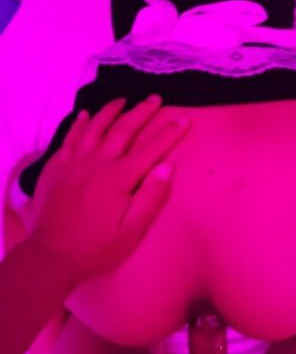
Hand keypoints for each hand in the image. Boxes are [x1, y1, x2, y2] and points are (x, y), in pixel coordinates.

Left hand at [20, 96, 189, 285]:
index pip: (150, 148)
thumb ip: (151, 197)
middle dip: (142, 112)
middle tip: (155, 99)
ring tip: (123, 100)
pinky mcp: (57, 166)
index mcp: (119, 178)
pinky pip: (70, 136)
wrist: (53, 255)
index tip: (184, 120)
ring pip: (95, 126)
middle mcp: (97, 162)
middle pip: (123, 129)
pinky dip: (79, 123)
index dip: (169, 133)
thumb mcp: (132, 232)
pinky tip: (85, 114)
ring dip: (111, 110)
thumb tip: (168, 166)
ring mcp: (75, 162)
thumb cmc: (96, 247)